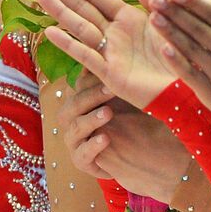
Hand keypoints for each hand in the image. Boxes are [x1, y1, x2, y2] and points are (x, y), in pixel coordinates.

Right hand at [32, 0, 177, 107]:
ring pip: (80, 27)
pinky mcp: (110, 74)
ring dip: (60, 11)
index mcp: (127, 18)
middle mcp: (113, 33)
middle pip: (81, 7)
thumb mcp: (167, 19)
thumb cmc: (180, 54)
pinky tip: (50, 32)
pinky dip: (69, 44)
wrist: (188, 87)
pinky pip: (87, 56)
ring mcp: (110, 53)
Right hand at [54, 77, 192, 203]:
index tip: (108, 70)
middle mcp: (72, 120)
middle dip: (90, 97)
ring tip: (108, 113)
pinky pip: (82, 154)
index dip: (90, 79)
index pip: (76, 87)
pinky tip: (105, 139)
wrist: (139, 155)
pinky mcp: (81, 161)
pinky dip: (92, 146)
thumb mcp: (124, 98)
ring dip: (90, 119)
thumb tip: (113, 50)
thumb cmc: (129, 119)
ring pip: (74, 128)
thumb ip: (115, 79)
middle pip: (71, 105)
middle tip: (110, 90)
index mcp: (79, 102)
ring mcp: (75, 141)